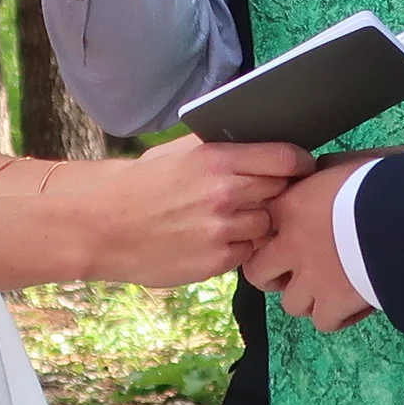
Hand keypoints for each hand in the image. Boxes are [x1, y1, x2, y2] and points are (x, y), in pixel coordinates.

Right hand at [85, 134, 312, 288]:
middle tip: (265, 195)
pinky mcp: (215, 261)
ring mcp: (222, 230)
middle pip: (282, 192)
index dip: (299, 163)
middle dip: (278, 193)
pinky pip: (247, 252)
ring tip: (233, 220)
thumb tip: (260, 142)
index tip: (302, 168)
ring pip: (267, 226)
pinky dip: (239, 247)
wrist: (101, 225)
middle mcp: (225, 194)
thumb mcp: (178, 151)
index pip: (285, 158)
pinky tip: (216, 239)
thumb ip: (221, 148)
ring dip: (259, 223)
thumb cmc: (139, 184)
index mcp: (217, 159)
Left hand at [243, 164, 375, 332]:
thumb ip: (326, 172)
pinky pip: (324, 321)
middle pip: (258, 273)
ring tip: (331, 288)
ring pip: (291, 303)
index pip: (261, 226)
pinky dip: (337, 316)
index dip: (271, 235)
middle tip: (295, 272)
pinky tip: (352, 303)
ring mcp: (311, 278)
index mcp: (292, 206)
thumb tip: (322, 174)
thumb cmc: (384, 182)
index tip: (285, 239)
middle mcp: (292, 244)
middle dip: (273, 275)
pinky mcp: (334, 303)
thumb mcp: (349, 163)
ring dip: (308, 298)